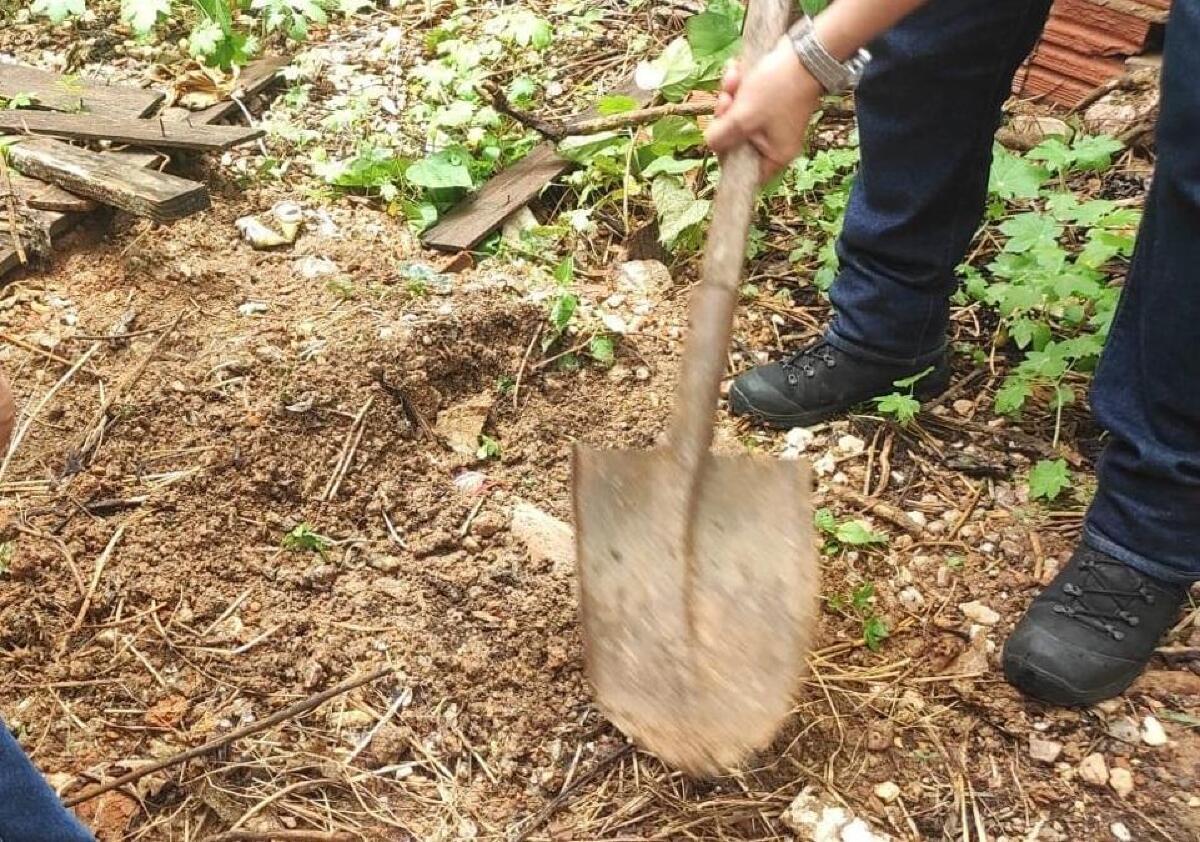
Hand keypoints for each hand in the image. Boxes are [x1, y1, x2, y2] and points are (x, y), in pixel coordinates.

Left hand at [704, 39, 821, 180]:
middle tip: (725, 99)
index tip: (717, 135)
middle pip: (735, 140)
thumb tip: (710, 143)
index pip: (742, 169)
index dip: (725, 153)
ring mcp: (771, 121)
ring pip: (737, 116)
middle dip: (725, 116)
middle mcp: (774, 141)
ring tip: (733, 78)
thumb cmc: (777, 89)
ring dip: (729, 95)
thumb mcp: (743, 116)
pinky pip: (745, 100)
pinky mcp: (768, 100)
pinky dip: (738, 86)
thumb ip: (722, 136)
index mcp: (775, 155)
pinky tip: (736, 70)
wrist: (805, 52)